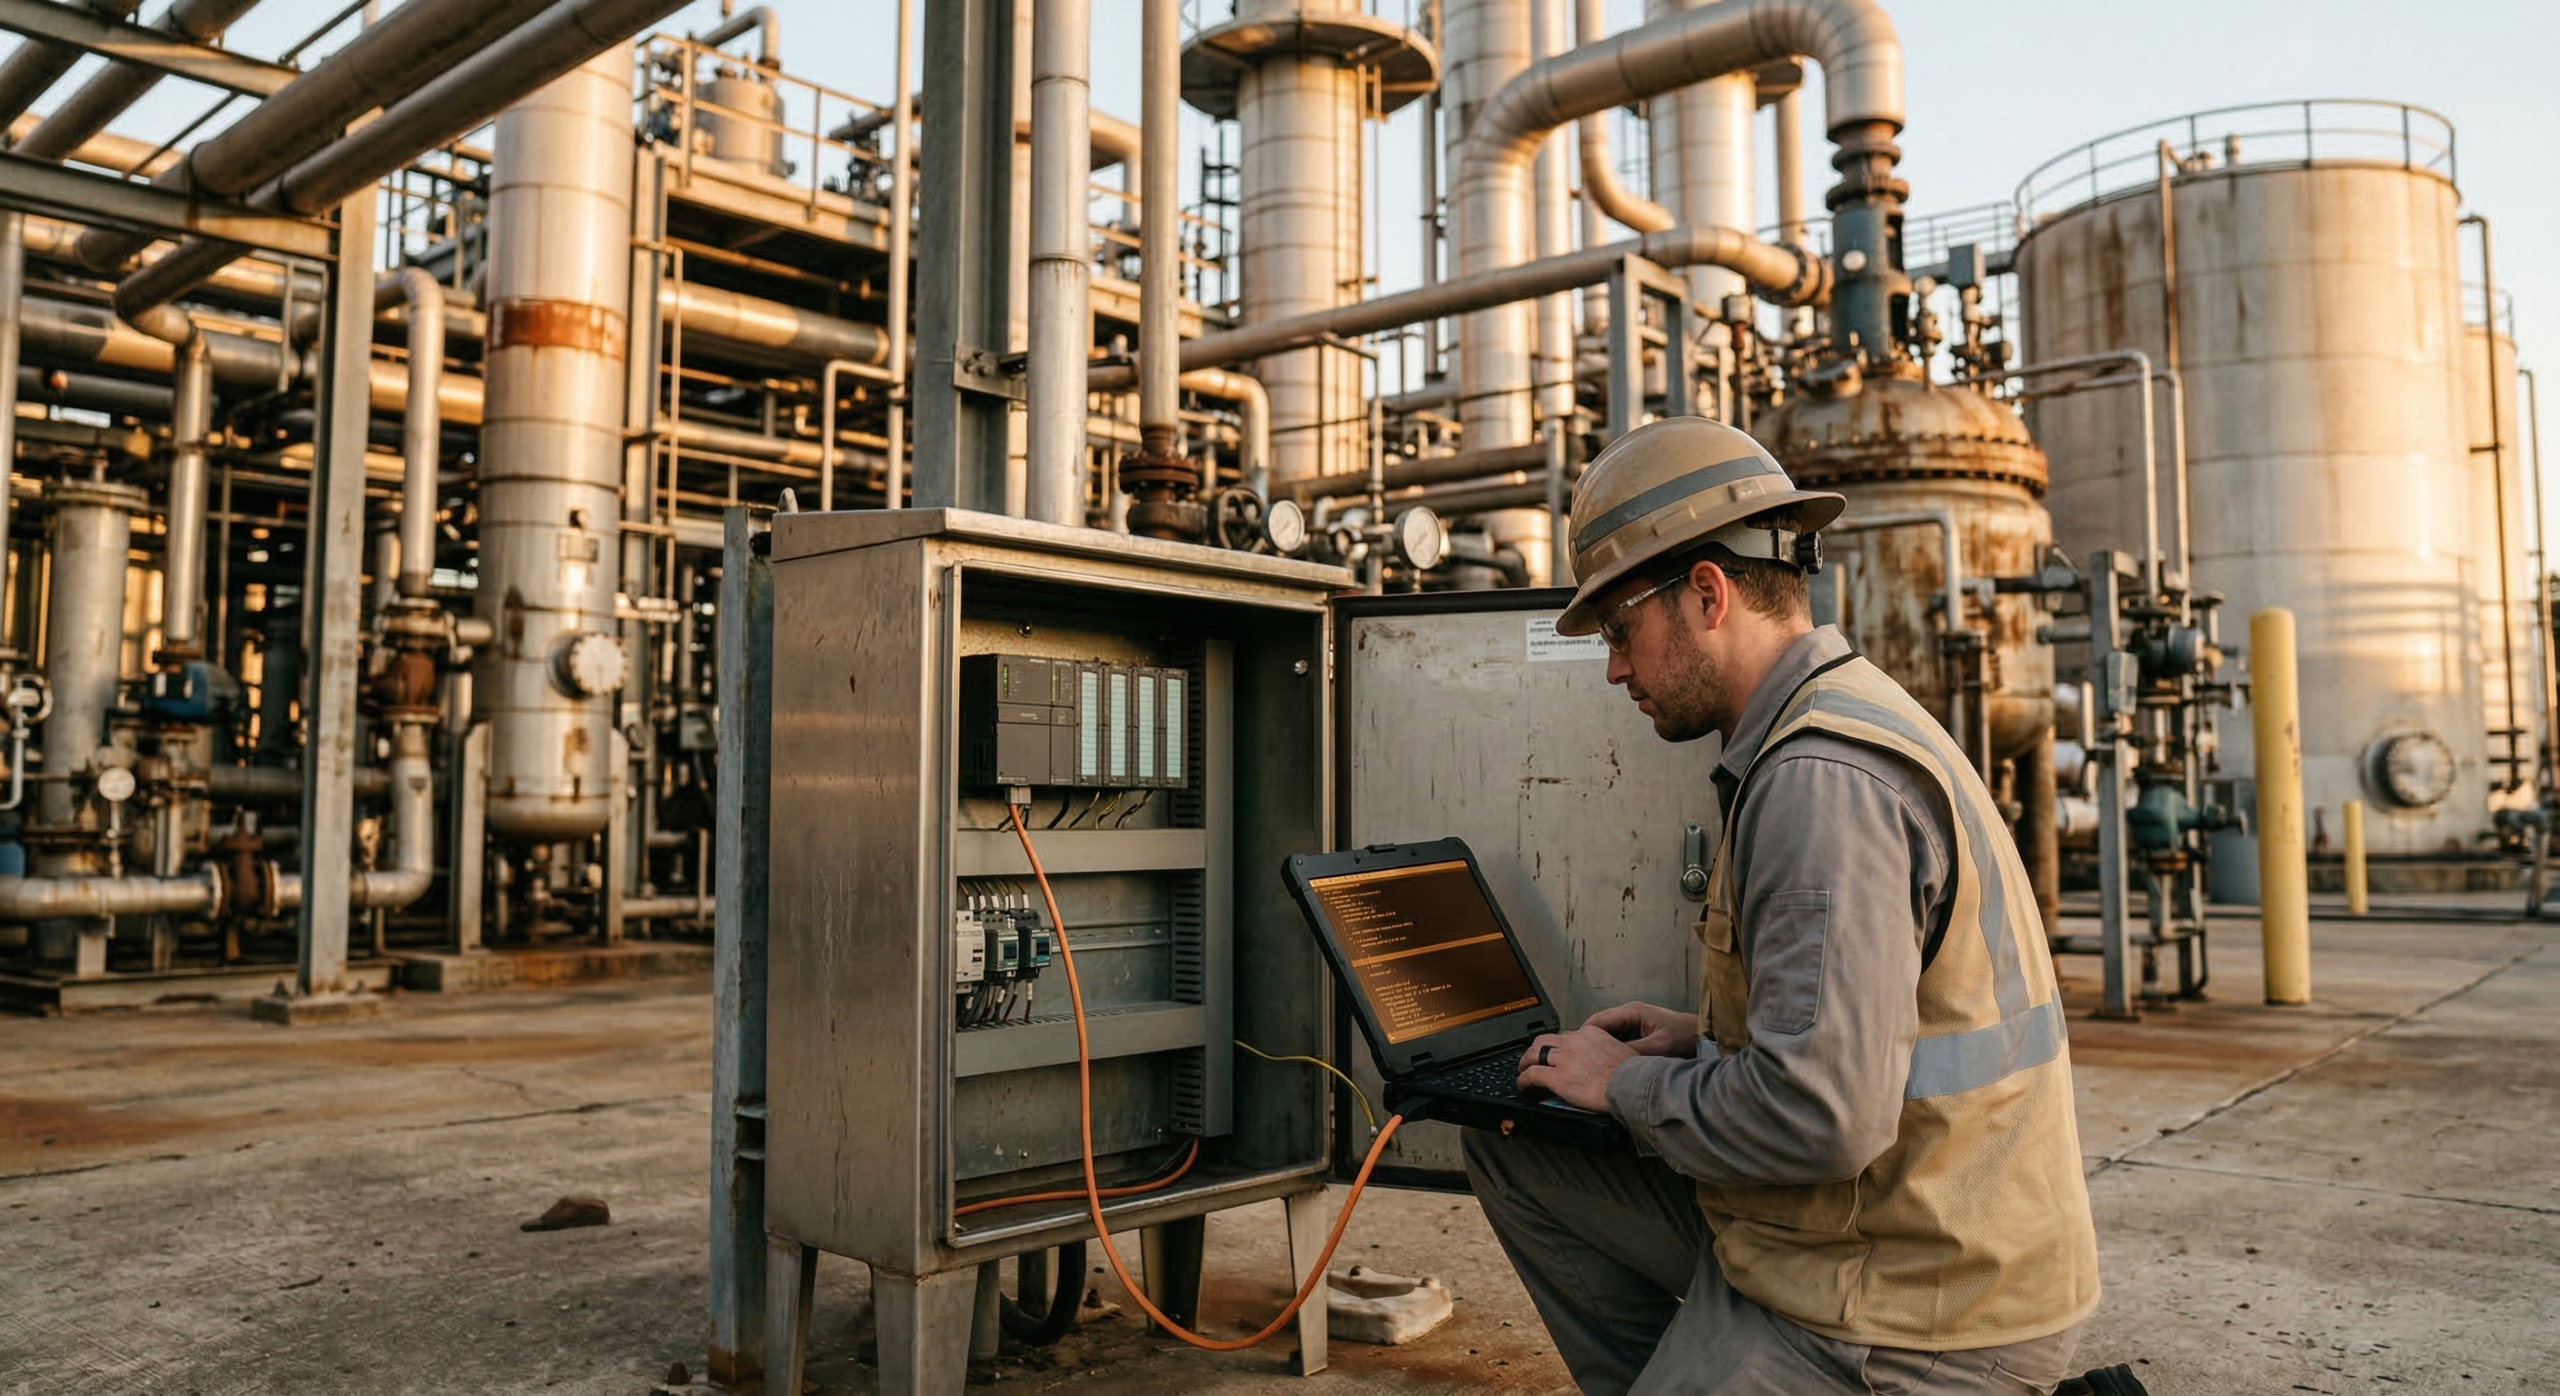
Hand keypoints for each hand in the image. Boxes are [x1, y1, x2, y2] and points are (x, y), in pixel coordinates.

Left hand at [1516, 1025, 1636, 1111]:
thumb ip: (1612, 1052)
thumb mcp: (1624, 1051)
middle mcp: (1574, 1042)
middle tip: (1533, 1058)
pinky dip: (1524, 1080)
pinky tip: (1523, 1086)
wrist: (1631, 1084)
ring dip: (1526, 1062)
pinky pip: (1532, 1075)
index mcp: (1591, 1034)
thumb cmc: (1633, 1073)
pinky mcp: (1557, 1077)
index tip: (1557, 1053)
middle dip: (1536, 1049)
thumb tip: (1614, 1062)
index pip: (1567, 1036)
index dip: (1558, 1046)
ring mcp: (1563, 1059)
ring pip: (1534, 1054)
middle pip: (1545, 1040)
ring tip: (1523, 1070)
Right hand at [1583, 1001, 1700, 1057]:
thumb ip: (1634, 1052)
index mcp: (1632, 1011)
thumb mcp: (1659, 1046)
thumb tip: (1611, 1062)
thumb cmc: (1685, 1036)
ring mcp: (1633, 1024)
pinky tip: (1608, 1065)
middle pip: (1600, 1028)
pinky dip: (1611, 1051)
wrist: (1704, 1036)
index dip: (1584, 1036)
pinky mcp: (1638, 1034)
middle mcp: (1629, 1014)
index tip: (1575, 1052)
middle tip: (1579, 1062)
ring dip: (1600, 1048)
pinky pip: (1618, 1042)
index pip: (1598, 1021)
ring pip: (1608, 1036)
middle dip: (1589, 1043)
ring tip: (1590, 1065)